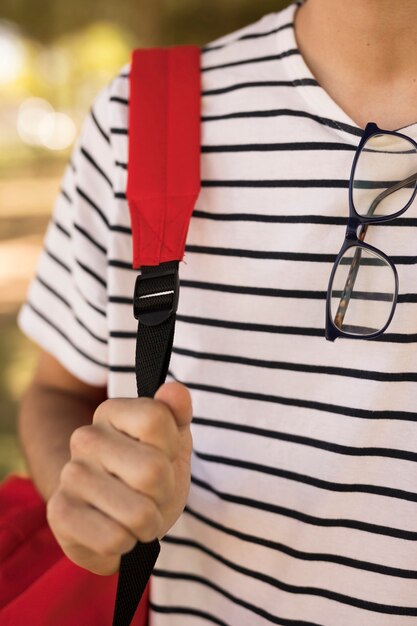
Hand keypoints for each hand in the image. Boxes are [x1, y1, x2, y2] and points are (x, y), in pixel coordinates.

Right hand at [46, 381, 192, 574]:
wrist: (112, 512)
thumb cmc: (148, 469)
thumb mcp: (172, 438)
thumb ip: (176, 411)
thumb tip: (174, 390)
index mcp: (111, 411)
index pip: (156, 419)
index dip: (171, 446)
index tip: (163, 454)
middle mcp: (84, 438)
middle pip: (152, 470)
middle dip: (164, 491)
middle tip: (152, 493)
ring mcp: (69, 475)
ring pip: (138, 512)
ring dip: (148, 523)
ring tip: (136, 515)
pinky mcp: (59, 514)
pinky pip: (114, 540)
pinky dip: (125, 545)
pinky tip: (117, 532)